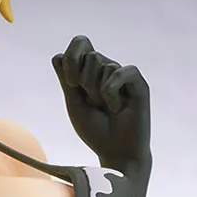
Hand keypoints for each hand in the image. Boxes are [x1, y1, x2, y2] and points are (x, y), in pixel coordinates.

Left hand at [52, 36, 151, 196]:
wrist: (117, 153)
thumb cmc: (96, 131)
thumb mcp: (75, 104)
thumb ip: (66, 80)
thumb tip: (58, 55)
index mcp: (90, 71)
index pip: (80, 43)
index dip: (72, 58)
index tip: (71, 84)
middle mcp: (108, 69)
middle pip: (90, 55)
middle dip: (84, 82)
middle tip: (94, 103)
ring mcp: (123, 76)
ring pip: (104, 64)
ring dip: (98, 91)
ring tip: (108, 109)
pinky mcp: (138, 84)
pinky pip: (120, 71)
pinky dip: (111, 90)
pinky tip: (117, 108)